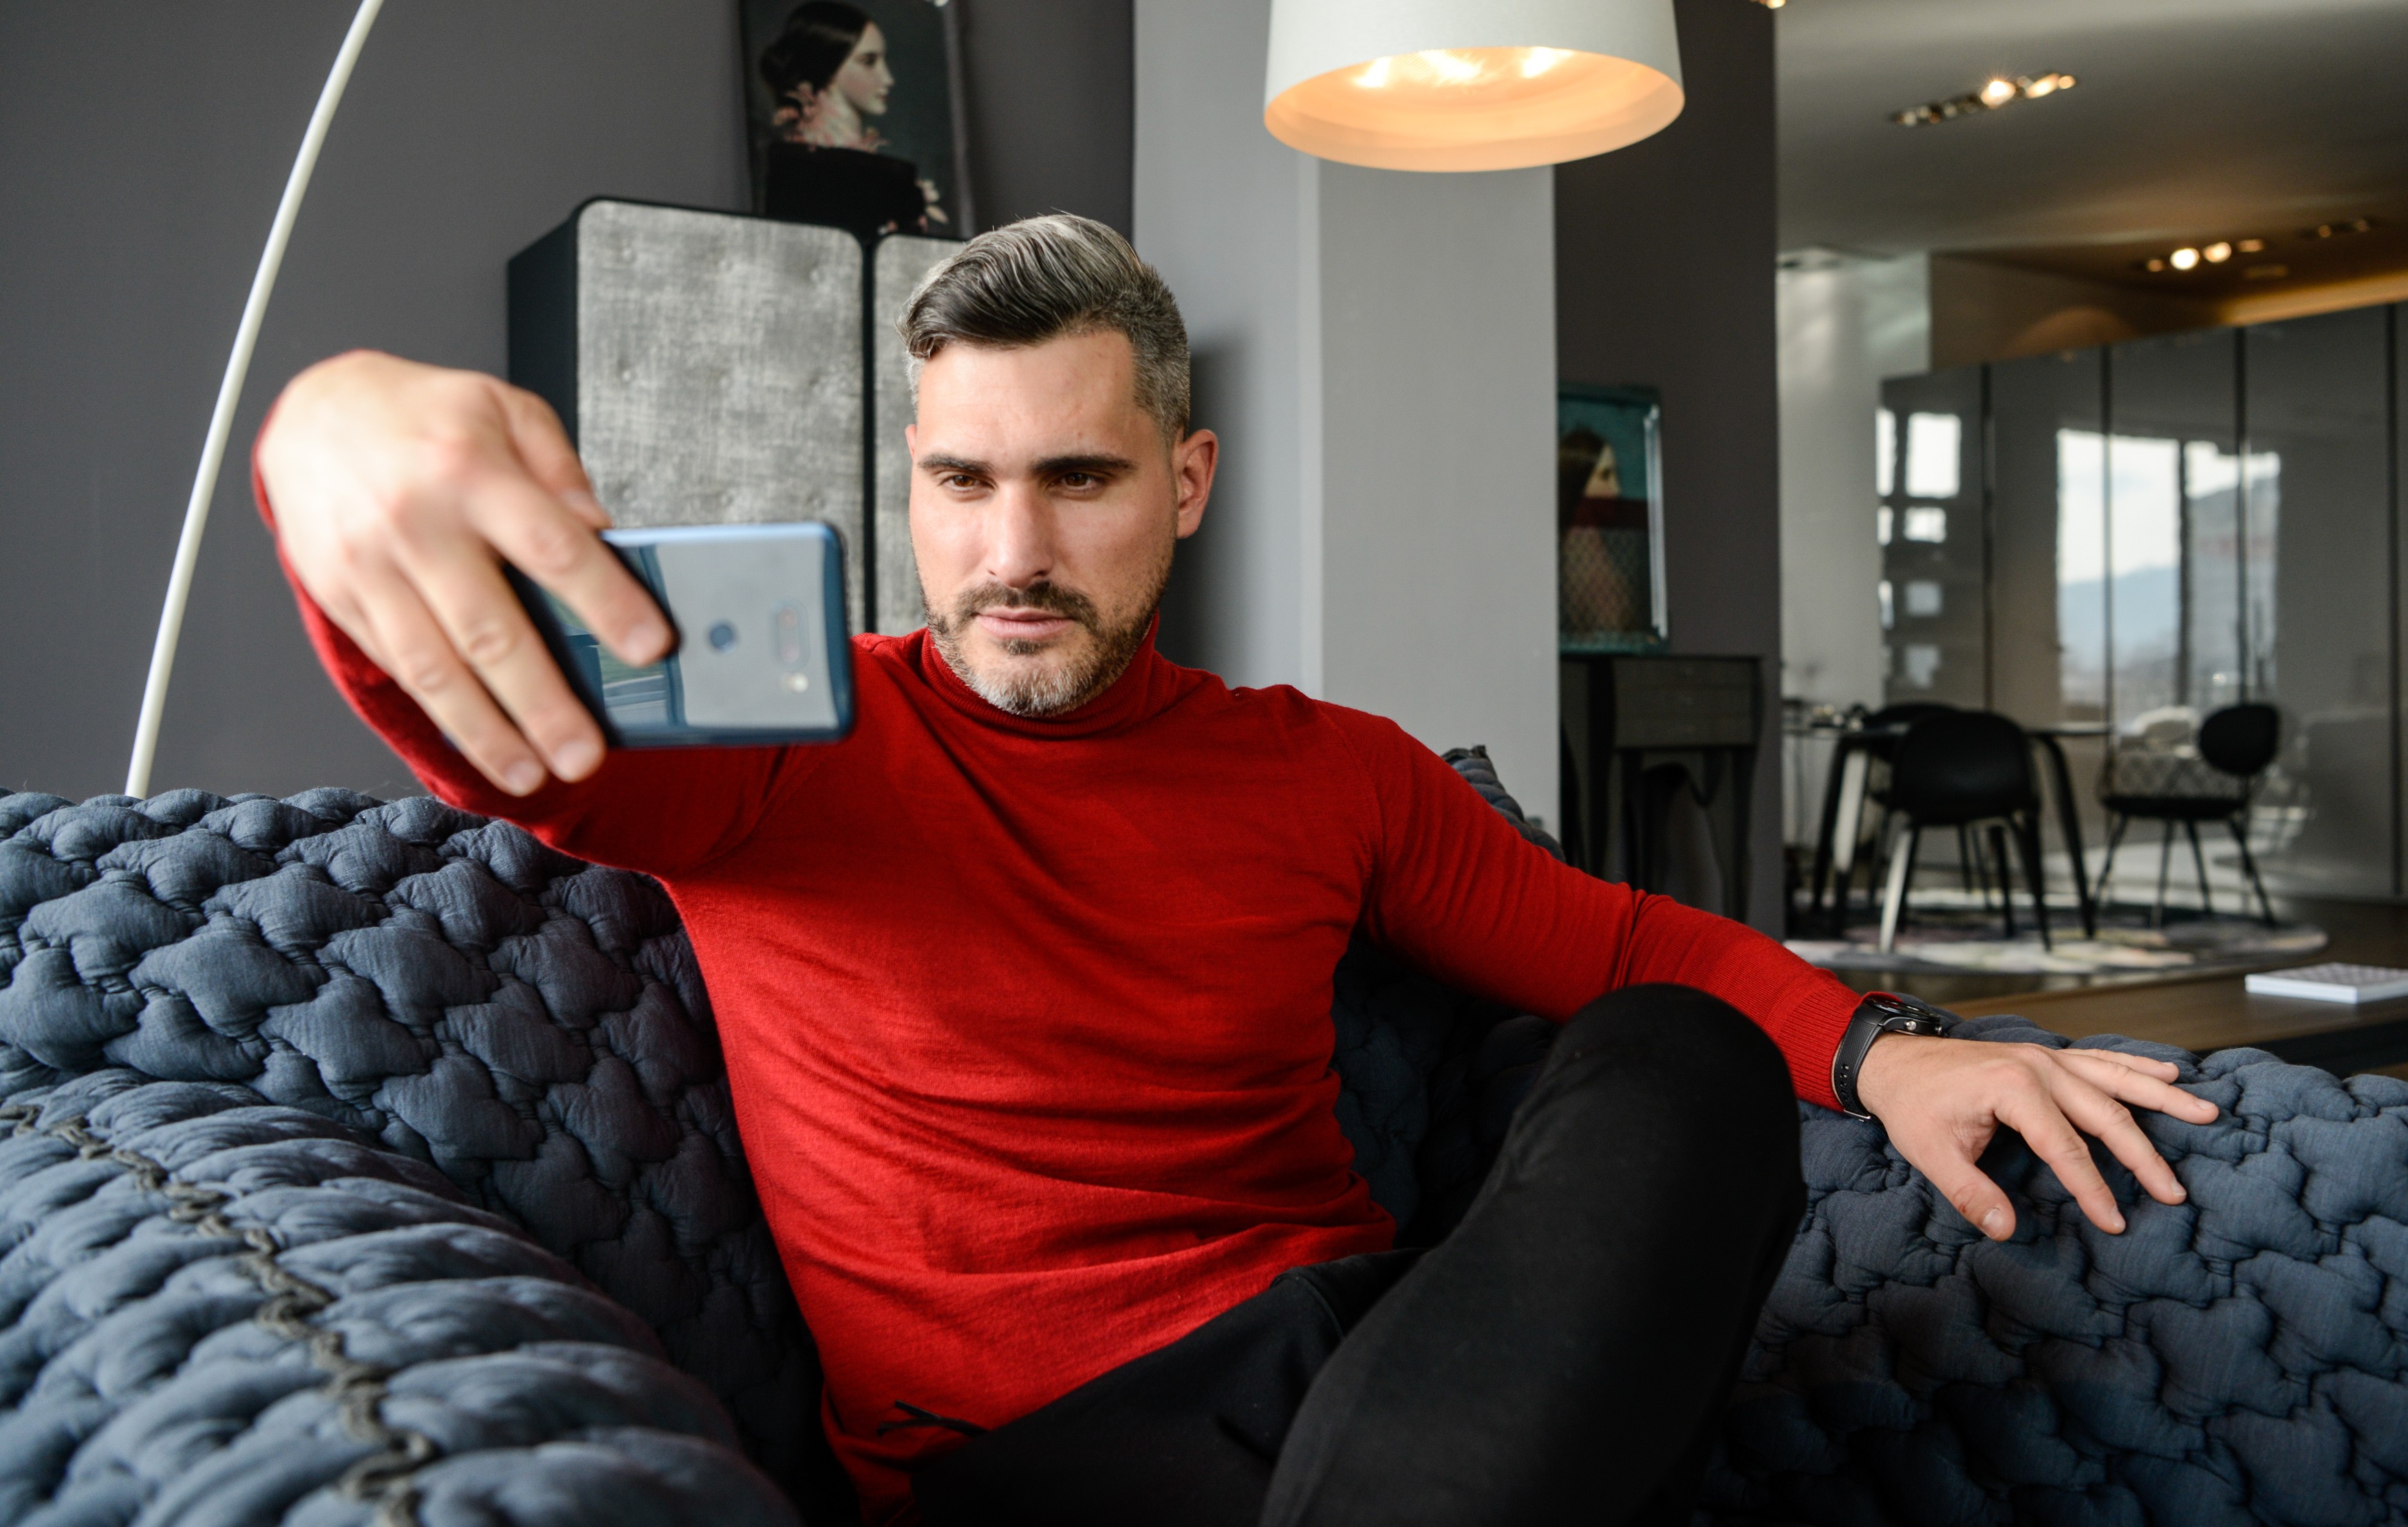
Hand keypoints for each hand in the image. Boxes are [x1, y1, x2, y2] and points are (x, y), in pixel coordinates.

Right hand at [258, 352, 672, 794]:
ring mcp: (369, 568)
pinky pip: (395, 666)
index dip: (605, 603)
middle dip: (543, 705)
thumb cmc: (422, 417)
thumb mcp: (504, 409)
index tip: (651, 648)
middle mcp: (416, 524)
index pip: (552, 547)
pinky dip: (437, 711)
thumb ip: (560, 472)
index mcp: (471, 472)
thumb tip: (605, 535)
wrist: (311, 414)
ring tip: (530, 774)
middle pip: (490, 631)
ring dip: (485, 733)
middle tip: (585, 754)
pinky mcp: (340, 599)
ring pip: (433, 669)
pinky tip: (475, 740)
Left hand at [1854, 1034, 2219, 1239]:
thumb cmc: (1913, 1106)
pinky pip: (2101, 1060)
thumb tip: (2005, 1230)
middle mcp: (2039, 1066)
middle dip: (2142, 1155)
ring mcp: (2046, 1056)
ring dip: (2161, 1098)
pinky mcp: (2046, 1056)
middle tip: (2174, 1191)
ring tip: (2206, 1113)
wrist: (1893, 1061)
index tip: (2115, 1221)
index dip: (2092, 1187)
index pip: (2065, 1147)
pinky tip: (2170, 1075)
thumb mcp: (1931, 1154)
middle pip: (2104, 1113)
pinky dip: (2137, 1066)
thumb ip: (1970, 1192)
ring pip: (2115, 1078)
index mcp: (2013, 1087)